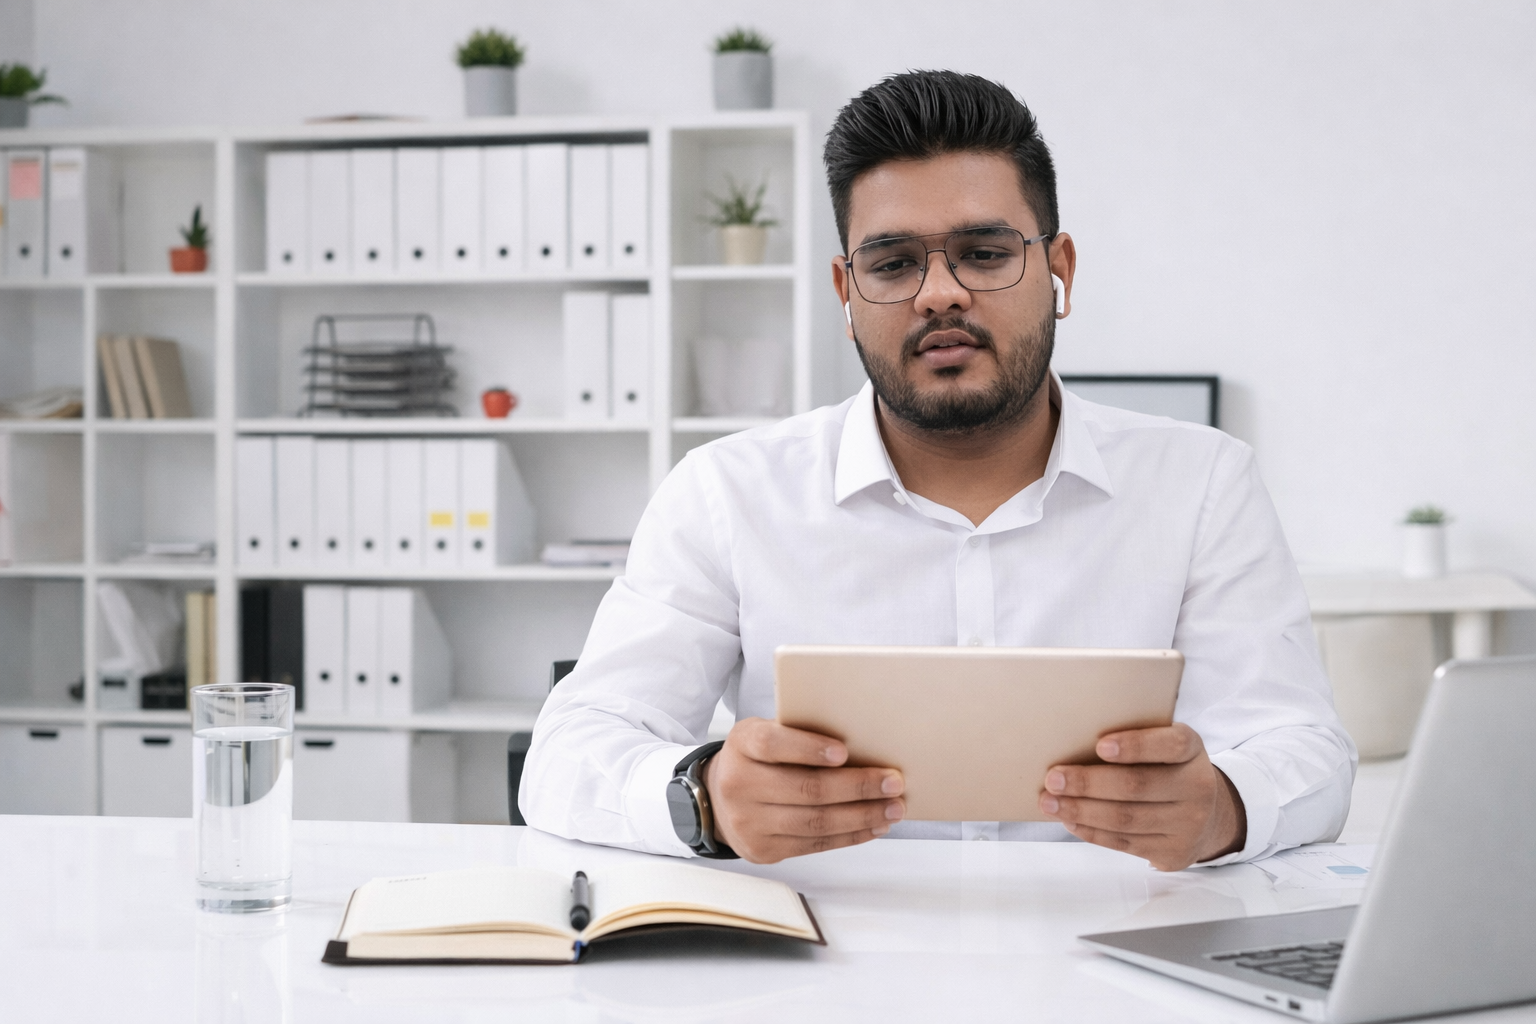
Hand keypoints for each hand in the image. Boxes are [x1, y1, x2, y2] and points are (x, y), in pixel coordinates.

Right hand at [703, 717, 904, 863]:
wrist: (718, 799)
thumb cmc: (758, 758)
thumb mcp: (767, 733)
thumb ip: (800, 735)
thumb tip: (864, 745)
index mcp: (742, 744)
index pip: (773, 745)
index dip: (809, 748)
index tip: (844, 752)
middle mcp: (739, 783)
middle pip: (805, 789)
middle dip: (857, 787)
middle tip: (893, 782)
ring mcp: (748, 822)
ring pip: (815, 822)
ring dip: (862, 816)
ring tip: (892, 808)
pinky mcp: (762, 850)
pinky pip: (814, 846)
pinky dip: (850, 836)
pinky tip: (873, 826)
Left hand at [1038, 724, 1245, 870]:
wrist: (1209, 815)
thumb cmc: (1169, 770)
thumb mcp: (1164, 747)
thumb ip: (1135, 741)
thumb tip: (1072, 744)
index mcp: (1192, 750)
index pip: (1169, 745)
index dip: (1135, 746)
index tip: (1100, 745)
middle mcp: (1198, 787)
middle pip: (1136, 786)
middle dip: (1088, 783)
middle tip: (1054, 779)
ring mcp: (1189, 824)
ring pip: (1125, 819)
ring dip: (1081, 810)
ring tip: (1050, 802)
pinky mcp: (1174, 853)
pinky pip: (1124, 843)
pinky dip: (1091, 831)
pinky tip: (1070, 820)